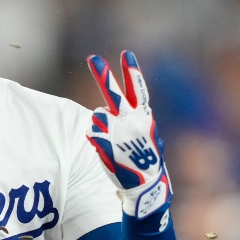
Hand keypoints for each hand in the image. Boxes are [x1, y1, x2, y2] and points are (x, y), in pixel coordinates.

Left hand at [85, 51, 170, 218]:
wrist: (146, 186)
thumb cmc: (147, 160)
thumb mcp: (147, 135)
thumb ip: (131, 119)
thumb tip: (104, 109)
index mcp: (144, 117)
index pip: (137, 89)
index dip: (132, 71)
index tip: (126, 54)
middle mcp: (130, 121)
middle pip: (113, 93)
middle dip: (103, 74)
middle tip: (93, 58)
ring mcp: (116, 132)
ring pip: (98, 114)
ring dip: (100, 121)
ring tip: (112, 138)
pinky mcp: (104, 144)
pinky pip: (92, 131)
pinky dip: (96, 137)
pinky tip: (106, 148)